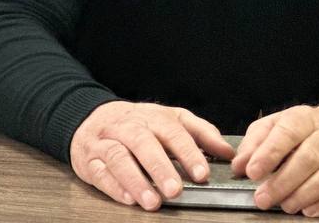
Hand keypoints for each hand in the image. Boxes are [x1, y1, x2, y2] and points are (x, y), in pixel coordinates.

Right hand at [70, 101, 234, 210]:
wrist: (90, 118)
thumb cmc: (137, 124)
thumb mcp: (170, 120)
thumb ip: (200, 133)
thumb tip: (228, 152)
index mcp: (151, 117)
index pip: (171, 132)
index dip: (187, 153)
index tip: (201, 173)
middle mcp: (127, 127)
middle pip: (142, 143)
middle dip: (159, 167)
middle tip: (175, 190)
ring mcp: (106, 142)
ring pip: (118, 157)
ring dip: (135, 180)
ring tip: (152, 201)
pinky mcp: (90, 160)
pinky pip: (99, 171)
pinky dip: (113, 186)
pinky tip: (128, 199)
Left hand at [232, 103, 318, 216]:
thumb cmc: (300, 131)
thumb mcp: (272, 126)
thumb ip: (254, 143)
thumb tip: (239, 165)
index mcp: (304, 118)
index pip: (287, 133)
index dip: (269, 153)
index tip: (252, 172)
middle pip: (308, 158)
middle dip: (283, 182)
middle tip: (263, 198)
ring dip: (305, 194)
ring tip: (285, 206)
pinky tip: (309, 210)